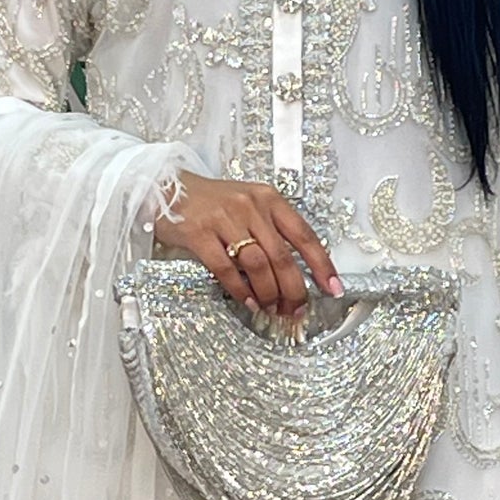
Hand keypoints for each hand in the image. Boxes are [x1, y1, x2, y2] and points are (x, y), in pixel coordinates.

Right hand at [154, 170, 341, 315]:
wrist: (168, 189)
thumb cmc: (212, 203)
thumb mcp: (249, 206)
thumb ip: (270, 232)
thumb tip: (293, 274)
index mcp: (269, 199)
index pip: (304, 235)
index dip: (321, 265)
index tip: (332, 289)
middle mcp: (250, 206)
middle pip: (282, 256)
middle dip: (293, 290)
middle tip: (295, 310)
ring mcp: (224, 219)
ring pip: (258, 265)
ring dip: (268, 293)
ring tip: (270, 308)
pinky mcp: (200, 233)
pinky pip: (226, 269)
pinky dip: (239, 290)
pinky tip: (246, 301)